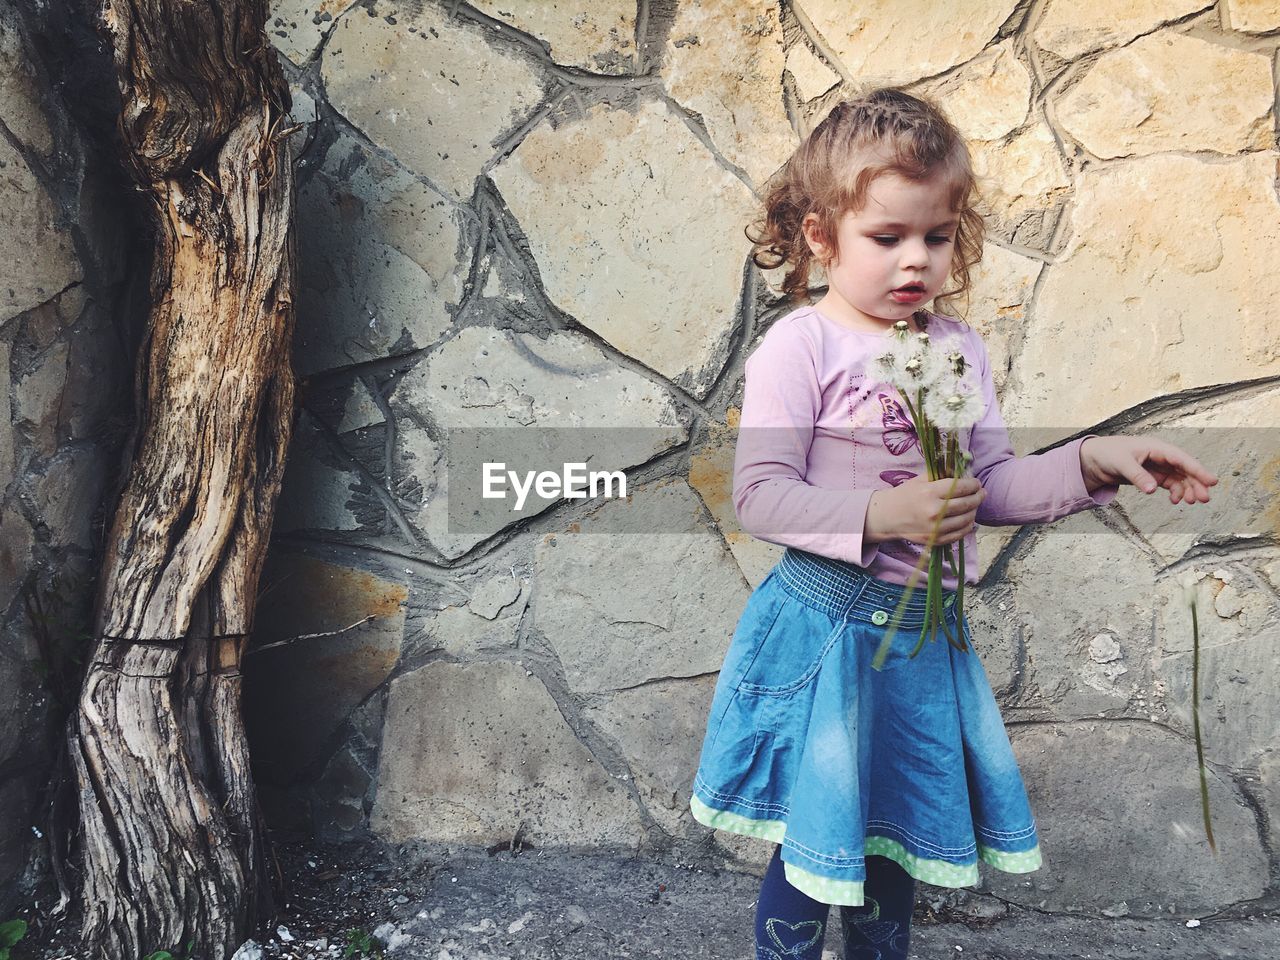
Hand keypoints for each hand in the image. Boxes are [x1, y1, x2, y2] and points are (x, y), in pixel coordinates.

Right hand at [865, 475, 985, 546]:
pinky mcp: (936, 539)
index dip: (973, 484)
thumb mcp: (921, 480)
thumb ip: (942, 477)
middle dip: (978, 496)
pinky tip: (968, 519)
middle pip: (967, 503)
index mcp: (930, 493)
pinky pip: (960, 533)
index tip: (977, 483)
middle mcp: (934, 511)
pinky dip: (968, 526)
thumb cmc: (905, 495)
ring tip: (974, 505)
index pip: (961, 487)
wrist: (887, 517)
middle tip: (982, 493)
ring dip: (974, 511)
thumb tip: (965, 476)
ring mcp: (936, 528)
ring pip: (967, 519)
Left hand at [1080, 435, 1217, 504]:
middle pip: (1184, 469)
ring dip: (1187, 489)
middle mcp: (1160, 456)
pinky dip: (1175, 492)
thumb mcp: (1121, 464)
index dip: (1197, 469)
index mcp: (1156, 447)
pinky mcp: (1153, 475)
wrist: (1094, 459)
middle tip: (1205, 498)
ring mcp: (1158, 466)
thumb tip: (1152, 490)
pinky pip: (1170, 484)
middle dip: (1196, 483)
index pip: (1181, 458)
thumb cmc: (1108, 454)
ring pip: (1180, 478)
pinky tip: (1175, 501)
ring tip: (1191, 502)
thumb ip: (1138, 476)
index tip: (1212, 481)